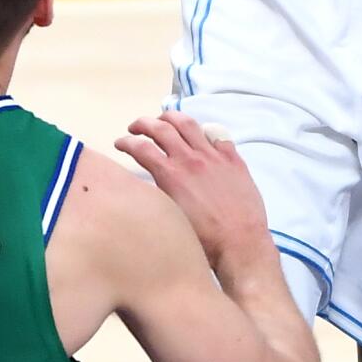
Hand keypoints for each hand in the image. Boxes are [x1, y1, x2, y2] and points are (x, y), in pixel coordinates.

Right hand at [116, 114, 269, 267]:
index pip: (141, 148)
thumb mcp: (171, 217)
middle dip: (144, 123)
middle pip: (162, 128)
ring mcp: (214, 156)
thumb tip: (152, 183)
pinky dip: (205, 132)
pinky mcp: (233, 160)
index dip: (126, 142)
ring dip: (172, 118)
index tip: (120, 143)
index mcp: (171, 175)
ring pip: (189, 124)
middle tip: (136, 127)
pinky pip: (217, 136)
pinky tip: (201, 135)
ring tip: (164, 119)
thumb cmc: (205, 240)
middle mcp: (191, 160)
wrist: (240, 243)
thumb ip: (160, 194)